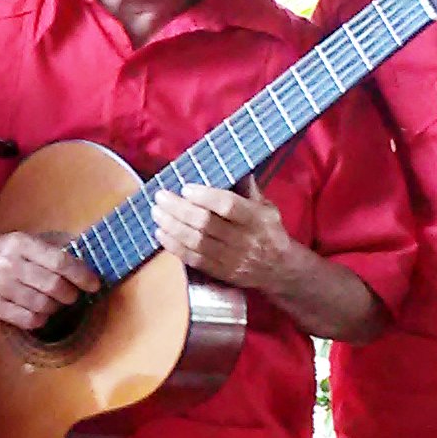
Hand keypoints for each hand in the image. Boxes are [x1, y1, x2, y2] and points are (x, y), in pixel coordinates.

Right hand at [0, 231, 98, 331]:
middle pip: (53, 286)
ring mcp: (0, 287)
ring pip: (43, 305)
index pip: (60, 261)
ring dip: (56, 308)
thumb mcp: (21, 241)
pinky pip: (28, 320)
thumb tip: (84, 263)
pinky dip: (41, 319)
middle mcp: (10, 264)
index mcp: (21, 243)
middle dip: (71, 295)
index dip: (82, 274)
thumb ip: (49, 250)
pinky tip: (40, 313)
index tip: (94, 284)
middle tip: (72, 296)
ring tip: (55, 303)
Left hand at [153, 183, 297, 291]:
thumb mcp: (266, 207)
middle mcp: (244, 239)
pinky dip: (174, 247)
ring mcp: (231, 259)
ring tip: (156, 213)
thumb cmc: (269, 231)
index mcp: (257, 219)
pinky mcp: (221, 273)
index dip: (205, 196)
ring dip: (172, 226)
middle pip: (206, 224)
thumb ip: (247, 188)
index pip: (228, 206)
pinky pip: (194, 260)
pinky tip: (161, 234)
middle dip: (179, 209)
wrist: (279, 270)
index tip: (186, 188)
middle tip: (161, 197)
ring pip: (196, 242)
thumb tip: (230, 164)